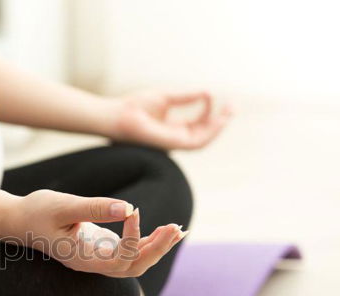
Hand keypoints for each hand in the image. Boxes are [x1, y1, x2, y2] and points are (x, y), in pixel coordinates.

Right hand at [6, 190, 186, 277]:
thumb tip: (128, 208)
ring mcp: (97, 258)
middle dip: (156, 249)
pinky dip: (150, 242)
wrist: (20, 221)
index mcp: (81, 258)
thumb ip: (94, 208)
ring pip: (135, 263)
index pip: (119, 258)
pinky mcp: (101, 247)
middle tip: (176, 229)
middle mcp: (92, 264)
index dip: (133, 238)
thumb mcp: (63, 206)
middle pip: (133, 267)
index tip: (133, 211)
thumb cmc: (36, 212)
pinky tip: (166, 231)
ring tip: (178, 230)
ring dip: (157, 248)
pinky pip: (131, 252)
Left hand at [107, 90, 231, 149]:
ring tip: (230, 112)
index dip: (208, 111)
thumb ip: (187, 97)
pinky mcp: (172, 144)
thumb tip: (207, 92)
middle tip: (233, 106)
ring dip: (219, 127)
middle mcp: (174, 137)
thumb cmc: (135, 107)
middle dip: (220, 121)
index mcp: (172, 127)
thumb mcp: (166, 98)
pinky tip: (218, 118)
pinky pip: (196, 143)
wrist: (119, 116)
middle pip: (204, 132)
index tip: (212, 95)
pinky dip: (210, 132)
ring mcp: (174, 142)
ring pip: (203, 140)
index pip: (197, 124)